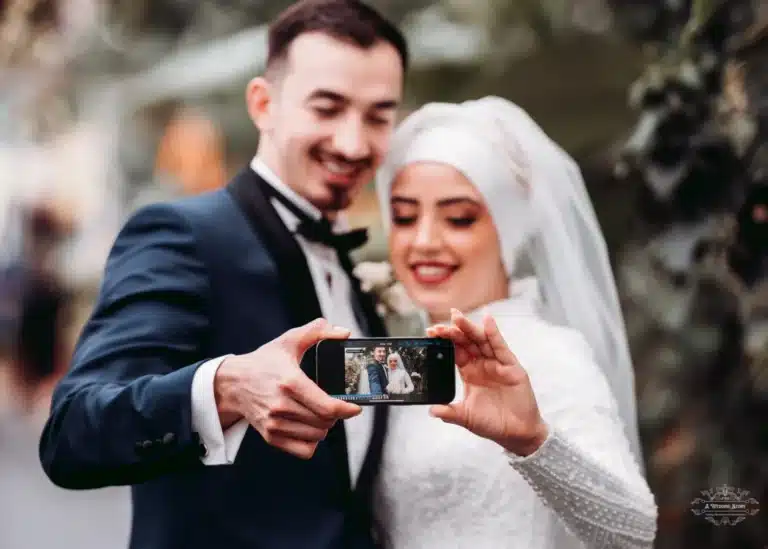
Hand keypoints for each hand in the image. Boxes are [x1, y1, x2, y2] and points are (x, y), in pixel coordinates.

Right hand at [214, 318, 360, 458]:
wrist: (233, 383)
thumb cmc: (264, 362)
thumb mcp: (289, 340)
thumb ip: (318, 331)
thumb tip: (344, 332)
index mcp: (290, 382)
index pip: (327, 406)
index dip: (347, 409)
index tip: (355, 407)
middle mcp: (281, 405)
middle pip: (325, 422)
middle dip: (336, 415)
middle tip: (334, 405)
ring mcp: (275, 423)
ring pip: (317, 436)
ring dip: (325, 427)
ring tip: (319, 413)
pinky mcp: (271, 436)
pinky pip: (304, 450)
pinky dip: (312, 442)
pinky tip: (309, 427)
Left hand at [426, 309, 548, 456]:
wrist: (516, 434)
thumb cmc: (492, 423)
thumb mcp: (466, 417)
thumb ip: (449, 412)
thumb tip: (431, 410)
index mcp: (470, 372)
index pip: (455, 351)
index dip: (444, 341)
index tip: (431, 333)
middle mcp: (482, 364)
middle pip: (466, 342)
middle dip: (453, 332)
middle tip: (440, 325)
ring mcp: (497, 363)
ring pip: (481, 340)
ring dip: (469, 328)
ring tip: (457, 317)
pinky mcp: (511, 366)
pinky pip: (501, 347)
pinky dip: (494, 333)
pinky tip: (487, 321)